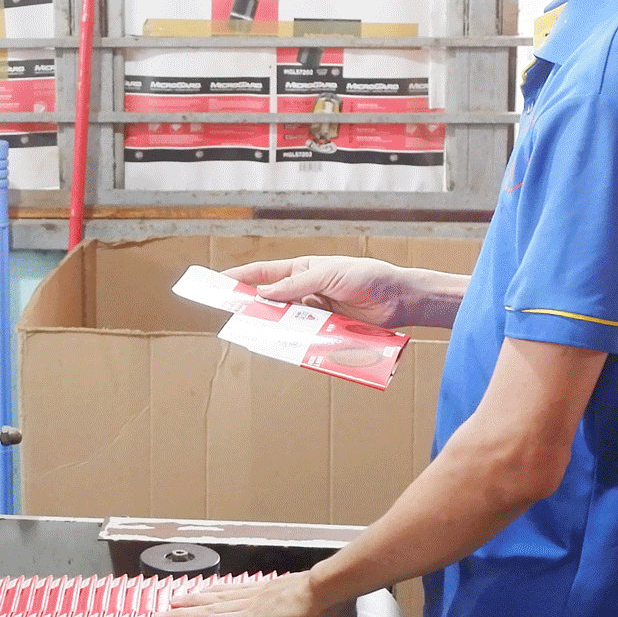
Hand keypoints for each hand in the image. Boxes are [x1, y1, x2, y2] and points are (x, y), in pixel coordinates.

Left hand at [155, 573, 359, 616]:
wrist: (332, 591)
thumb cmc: (336, 606)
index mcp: (273, 597)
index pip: (239, 596)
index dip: (220, 597)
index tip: (205, 599)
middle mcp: (254, 597)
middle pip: (214, 600)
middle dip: (191, 604)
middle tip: (169, 606)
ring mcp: (248, 606)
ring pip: (205, 610)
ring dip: (181, 615)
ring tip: (160, 616)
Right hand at [221, 255, 419, 327]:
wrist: (399, 299)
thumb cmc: (366, 276)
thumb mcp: (328, 274)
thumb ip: (295, 284)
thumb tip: (263, 294)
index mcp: (302, 270)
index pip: (264, 273)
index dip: (240, 279)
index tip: (217, 284)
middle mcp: (305, 291)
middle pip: (271, 302)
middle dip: (253, 309)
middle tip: (233, 318)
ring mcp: (316, 313)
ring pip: (287, 322)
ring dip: (276, 328)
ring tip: (259, 335)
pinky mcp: (328, 331)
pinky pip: (306, 338)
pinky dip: (297, 342)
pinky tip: (290, 346)